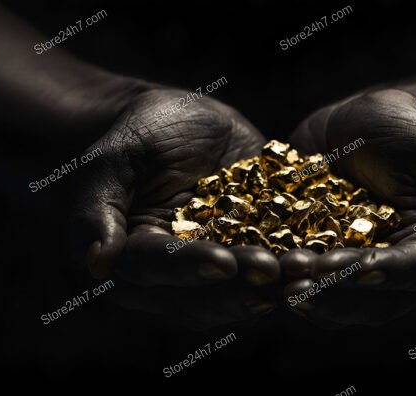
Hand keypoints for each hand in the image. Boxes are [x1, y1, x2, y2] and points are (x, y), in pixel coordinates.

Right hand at [73, 88, 279, 328]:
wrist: (177, 119)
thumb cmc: (135, 134)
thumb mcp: (111, 159)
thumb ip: (98, 208)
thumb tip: (97, 264)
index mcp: (131, 257)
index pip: (156, 269)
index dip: (189, 268)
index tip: (222, 262)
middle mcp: (171, 275)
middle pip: (201, 294)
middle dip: (239, 286)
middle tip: (273, 274)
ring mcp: (211, 266)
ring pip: (237, 290)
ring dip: (272, 284)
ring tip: (303, 271)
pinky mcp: (245, 251)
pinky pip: (267, 266)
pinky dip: (291, 266)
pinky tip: (319, 259)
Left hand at [282, 88, 415, 326]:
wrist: (361, 119)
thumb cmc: (411, 130)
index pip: (412, 271)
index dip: (382, 274)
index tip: (353, 270)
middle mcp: (391, 268)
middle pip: (370, 300)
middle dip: (334, 295)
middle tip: (300, 288)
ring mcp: (351, 265)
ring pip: (334, 298)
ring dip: (307, 294)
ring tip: (277, 281)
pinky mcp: (317, 254)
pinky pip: (303, 277)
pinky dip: (282, 277)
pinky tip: (258, 269)